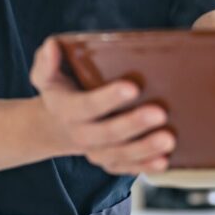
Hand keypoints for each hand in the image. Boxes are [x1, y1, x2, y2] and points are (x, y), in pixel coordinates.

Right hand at [29, 37, 174, 175]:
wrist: (58, 124)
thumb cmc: (61, 89)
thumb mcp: (45, 74)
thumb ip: (46, 61)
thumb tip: (52, 47)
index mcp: (66, 109)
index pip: (86, 105)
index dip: (108, 98)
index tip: (132, 87)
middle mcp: (80, 133)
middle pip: (107, 133)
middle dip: (133, 124)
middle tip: (160, 113)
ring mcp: (95, 150)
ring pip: (119, 154)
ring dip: (144, 149)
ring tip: (168, 139)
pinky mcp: (110, 161)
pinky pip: (126, 167)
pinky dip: (145, 166)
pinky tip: (164, 161)